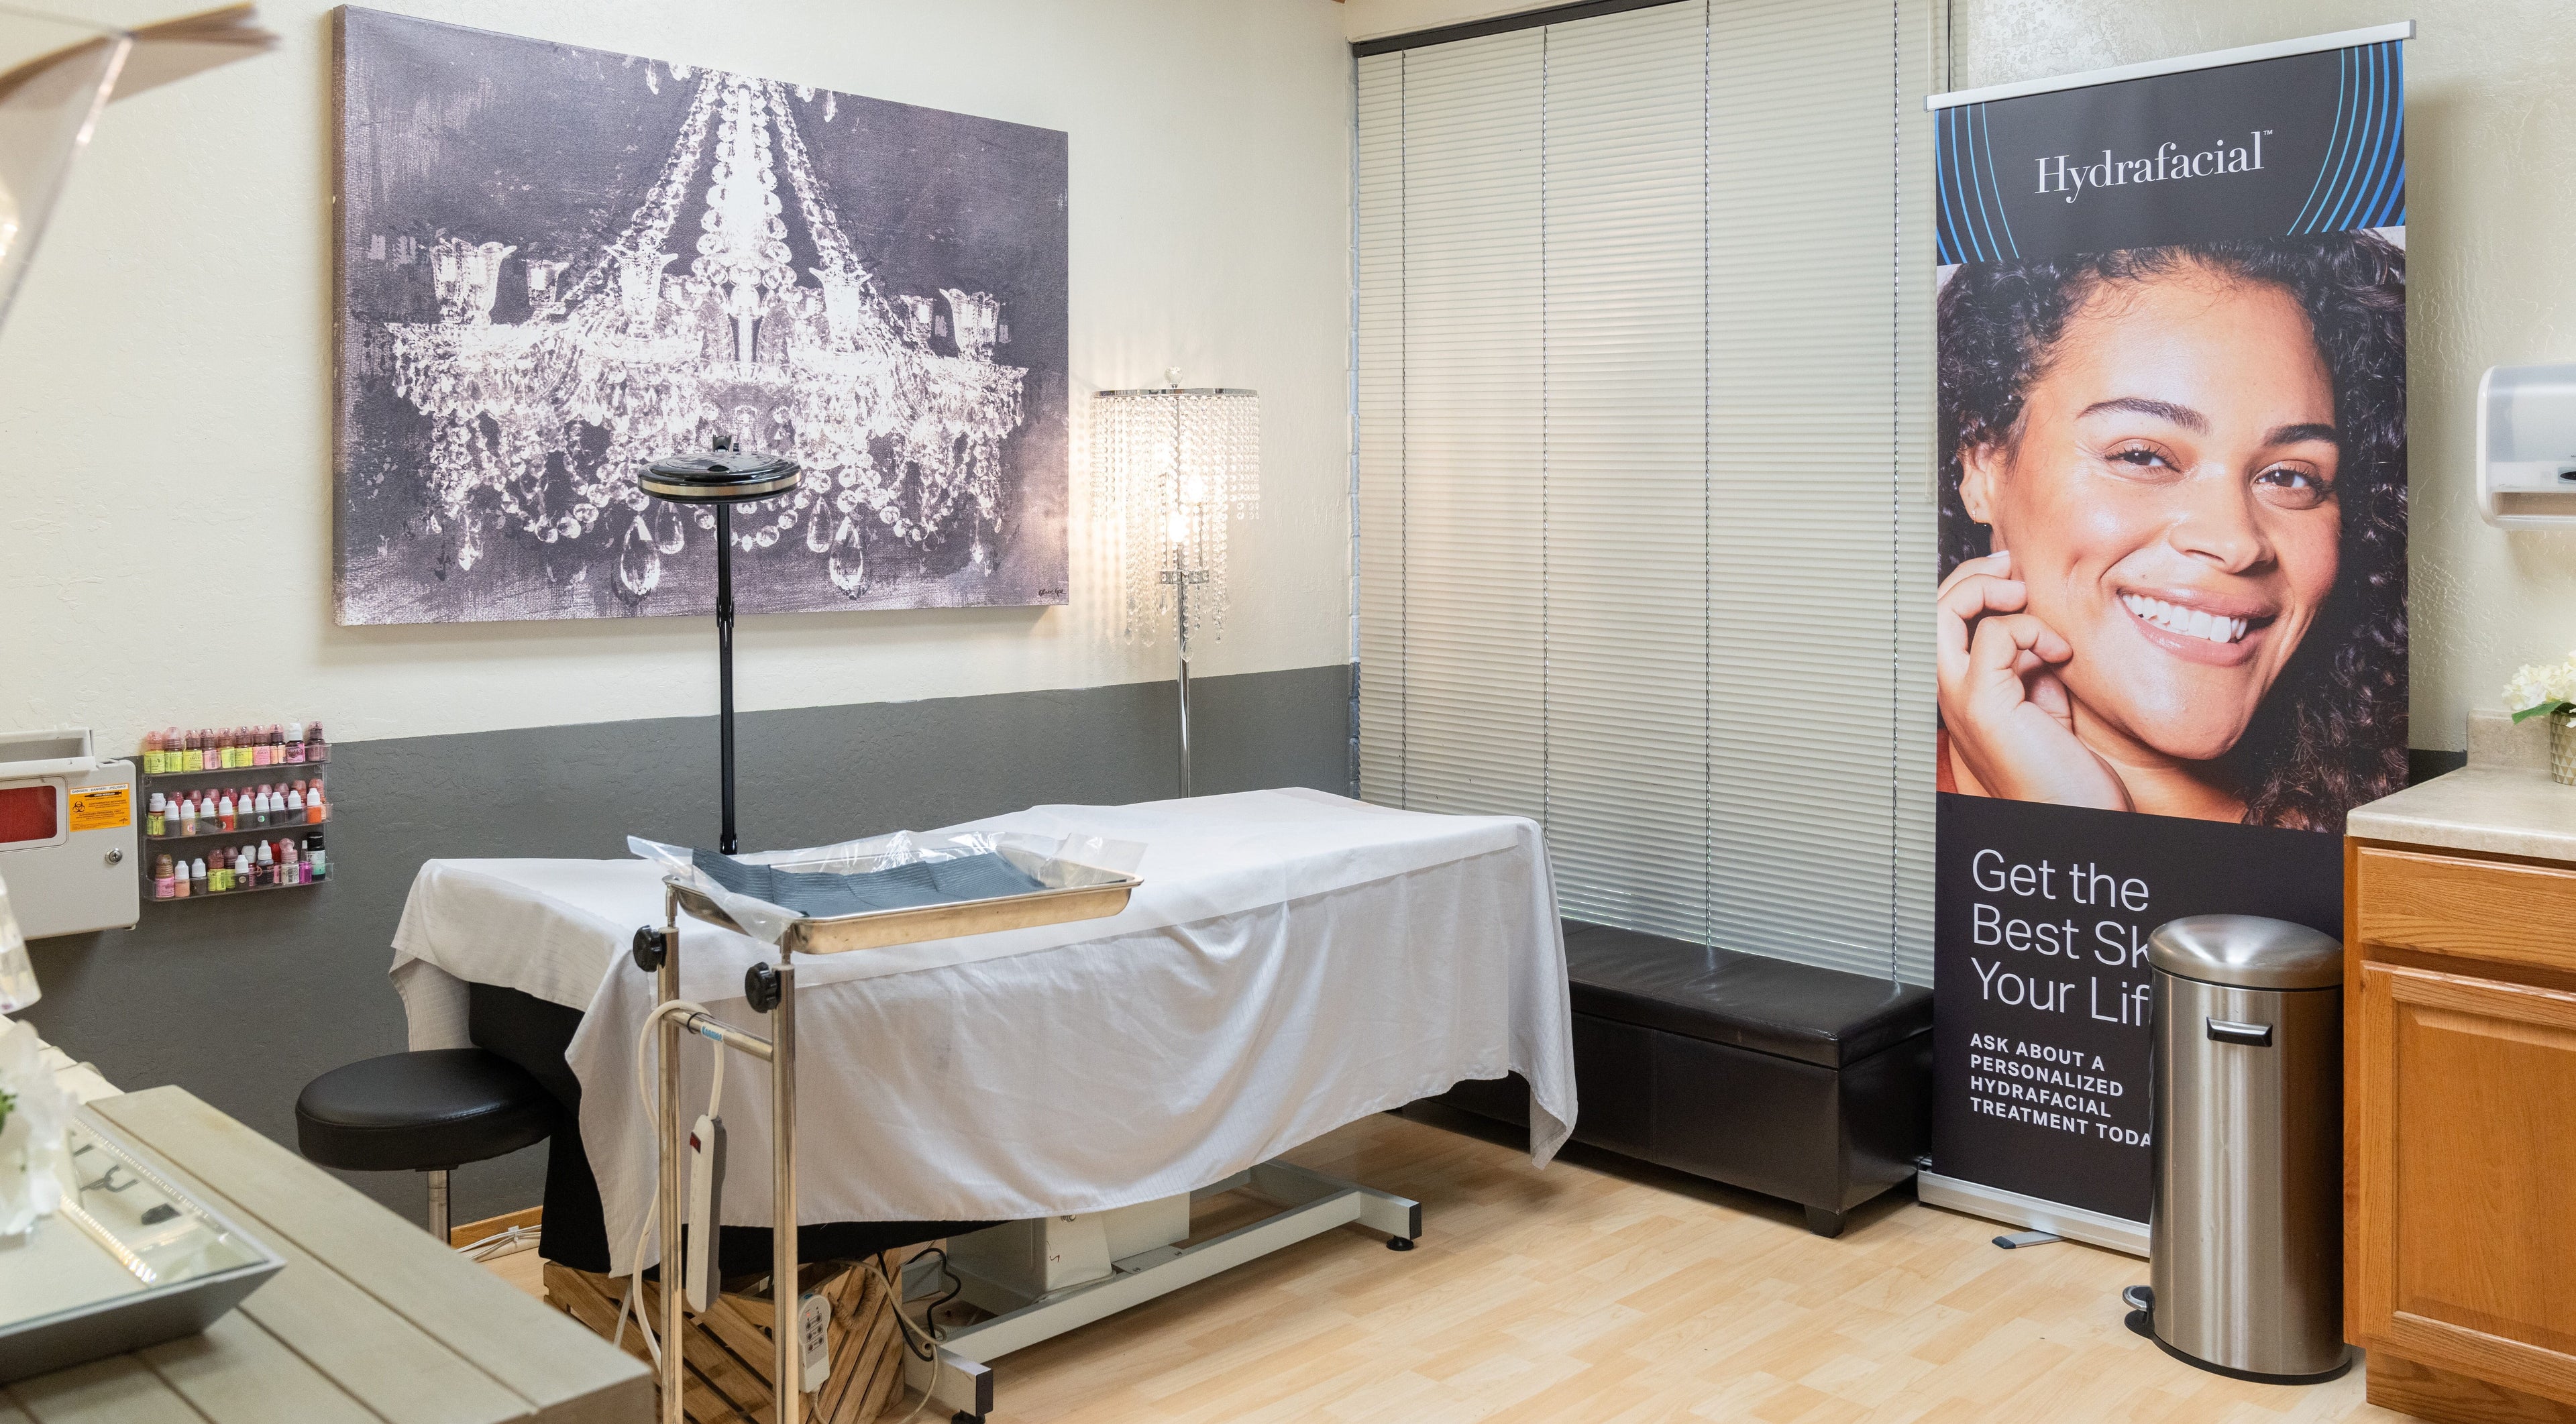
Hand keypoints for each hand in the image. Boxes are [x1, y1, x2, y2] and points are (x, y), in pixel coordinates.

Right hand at [1935, 550, 2132, 809]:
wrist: (2078, 818)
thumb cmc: (2065, 770)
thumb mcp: (2043, 697)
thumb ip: (2027, 660)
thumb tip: (2027, 621)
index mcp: (1960, 691)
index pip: (1938, 621)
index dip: (1968, 588)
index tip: (2013, 580)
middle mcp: (1948, 694)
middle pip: (1927, 609)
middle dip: (1969, 575)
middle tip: (2013, 571)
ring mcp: (1958, 699)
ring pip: (1938, 614)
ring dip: (1982, 588)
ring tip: (2022, 594)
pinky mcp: (1983, 704)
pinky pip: (1992, 635)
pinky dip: (2031, 629)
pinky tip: (2059, 654)